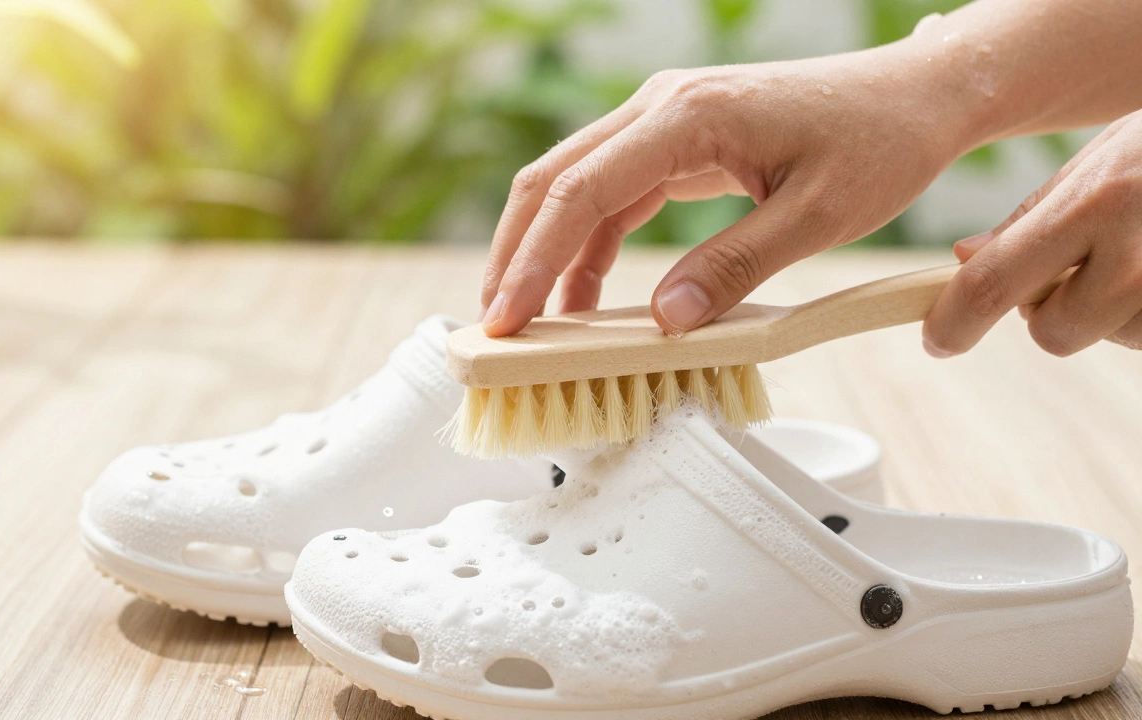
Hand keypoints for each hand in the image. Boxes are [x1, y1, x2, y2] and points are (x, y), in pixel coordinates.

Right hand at [477, 49, 970, 336]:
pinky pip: (609, 194)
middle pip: (553, 180)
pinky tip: (584, 296)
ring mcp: (664, 121)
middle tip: (497, 328)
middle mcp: (662, 107)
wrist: (915, 94)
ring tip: (532, 322)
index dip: (533, 261)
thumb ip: (734, 269)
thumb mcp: (816, 218)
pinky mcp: (676, 143)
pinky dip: (586, 246)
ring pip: (571, 186)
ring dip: (544, 252)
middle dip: (515, 255)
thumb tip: (664, 324)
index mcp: (689, 116)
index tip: (506, 319)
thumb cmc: (879, 143)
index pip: (580, 191)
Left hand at [924, 110, 1141, 356]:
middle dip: (1049, 311)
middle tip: (1074, 267)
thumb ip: (1032, 219)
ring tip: (1137, 249)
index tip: (937, 339)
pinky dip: (1140, 311)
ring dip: (1106, 308)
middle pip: (1050, 333)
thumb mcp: (1098, 163)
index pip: (995, 284)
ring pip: (1105, 336)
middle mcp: (1136, 255)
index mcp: (1095, 205)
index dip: (954, 323)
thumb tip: (964, 261)